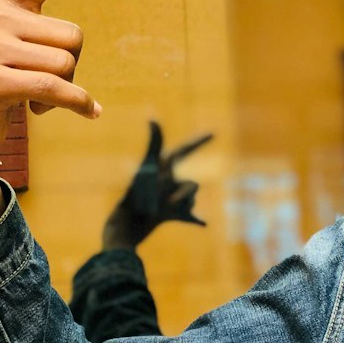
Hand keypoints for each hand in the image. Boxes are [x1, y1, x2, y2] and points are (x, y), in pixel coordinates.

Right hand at [0, 0, 102, 161]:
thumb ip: (22, 3)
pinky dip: (79, 103)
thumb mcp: (4, 36)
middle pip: (72, 37)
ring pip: (66, 64)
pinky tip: (91, 113)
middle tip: (50, 82)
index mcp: (2, 1)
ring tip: (40, 99)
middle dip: (72, 65)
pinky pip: (56, 88)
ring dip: (67, 90)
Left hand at [102, 122, 212, 249]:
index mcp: (164, 167)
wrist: (131, 220)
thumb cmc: (139, 193)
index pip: (186, 150)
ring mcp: (172, 198)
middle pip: (193, 185)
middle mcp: (169, 181)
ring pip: (192, 200)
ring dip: (184, 207)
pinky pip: (190, 217)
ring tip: (165, 211)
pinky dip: (196, 220)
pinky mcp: (172, 215)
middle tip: (168, 201)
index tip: (212, 133)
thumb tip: (152, 118)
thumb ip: (154, 143)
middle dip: (185, 194)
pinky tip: (204, 224)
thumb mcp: (149, 166)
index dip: (199, 141)